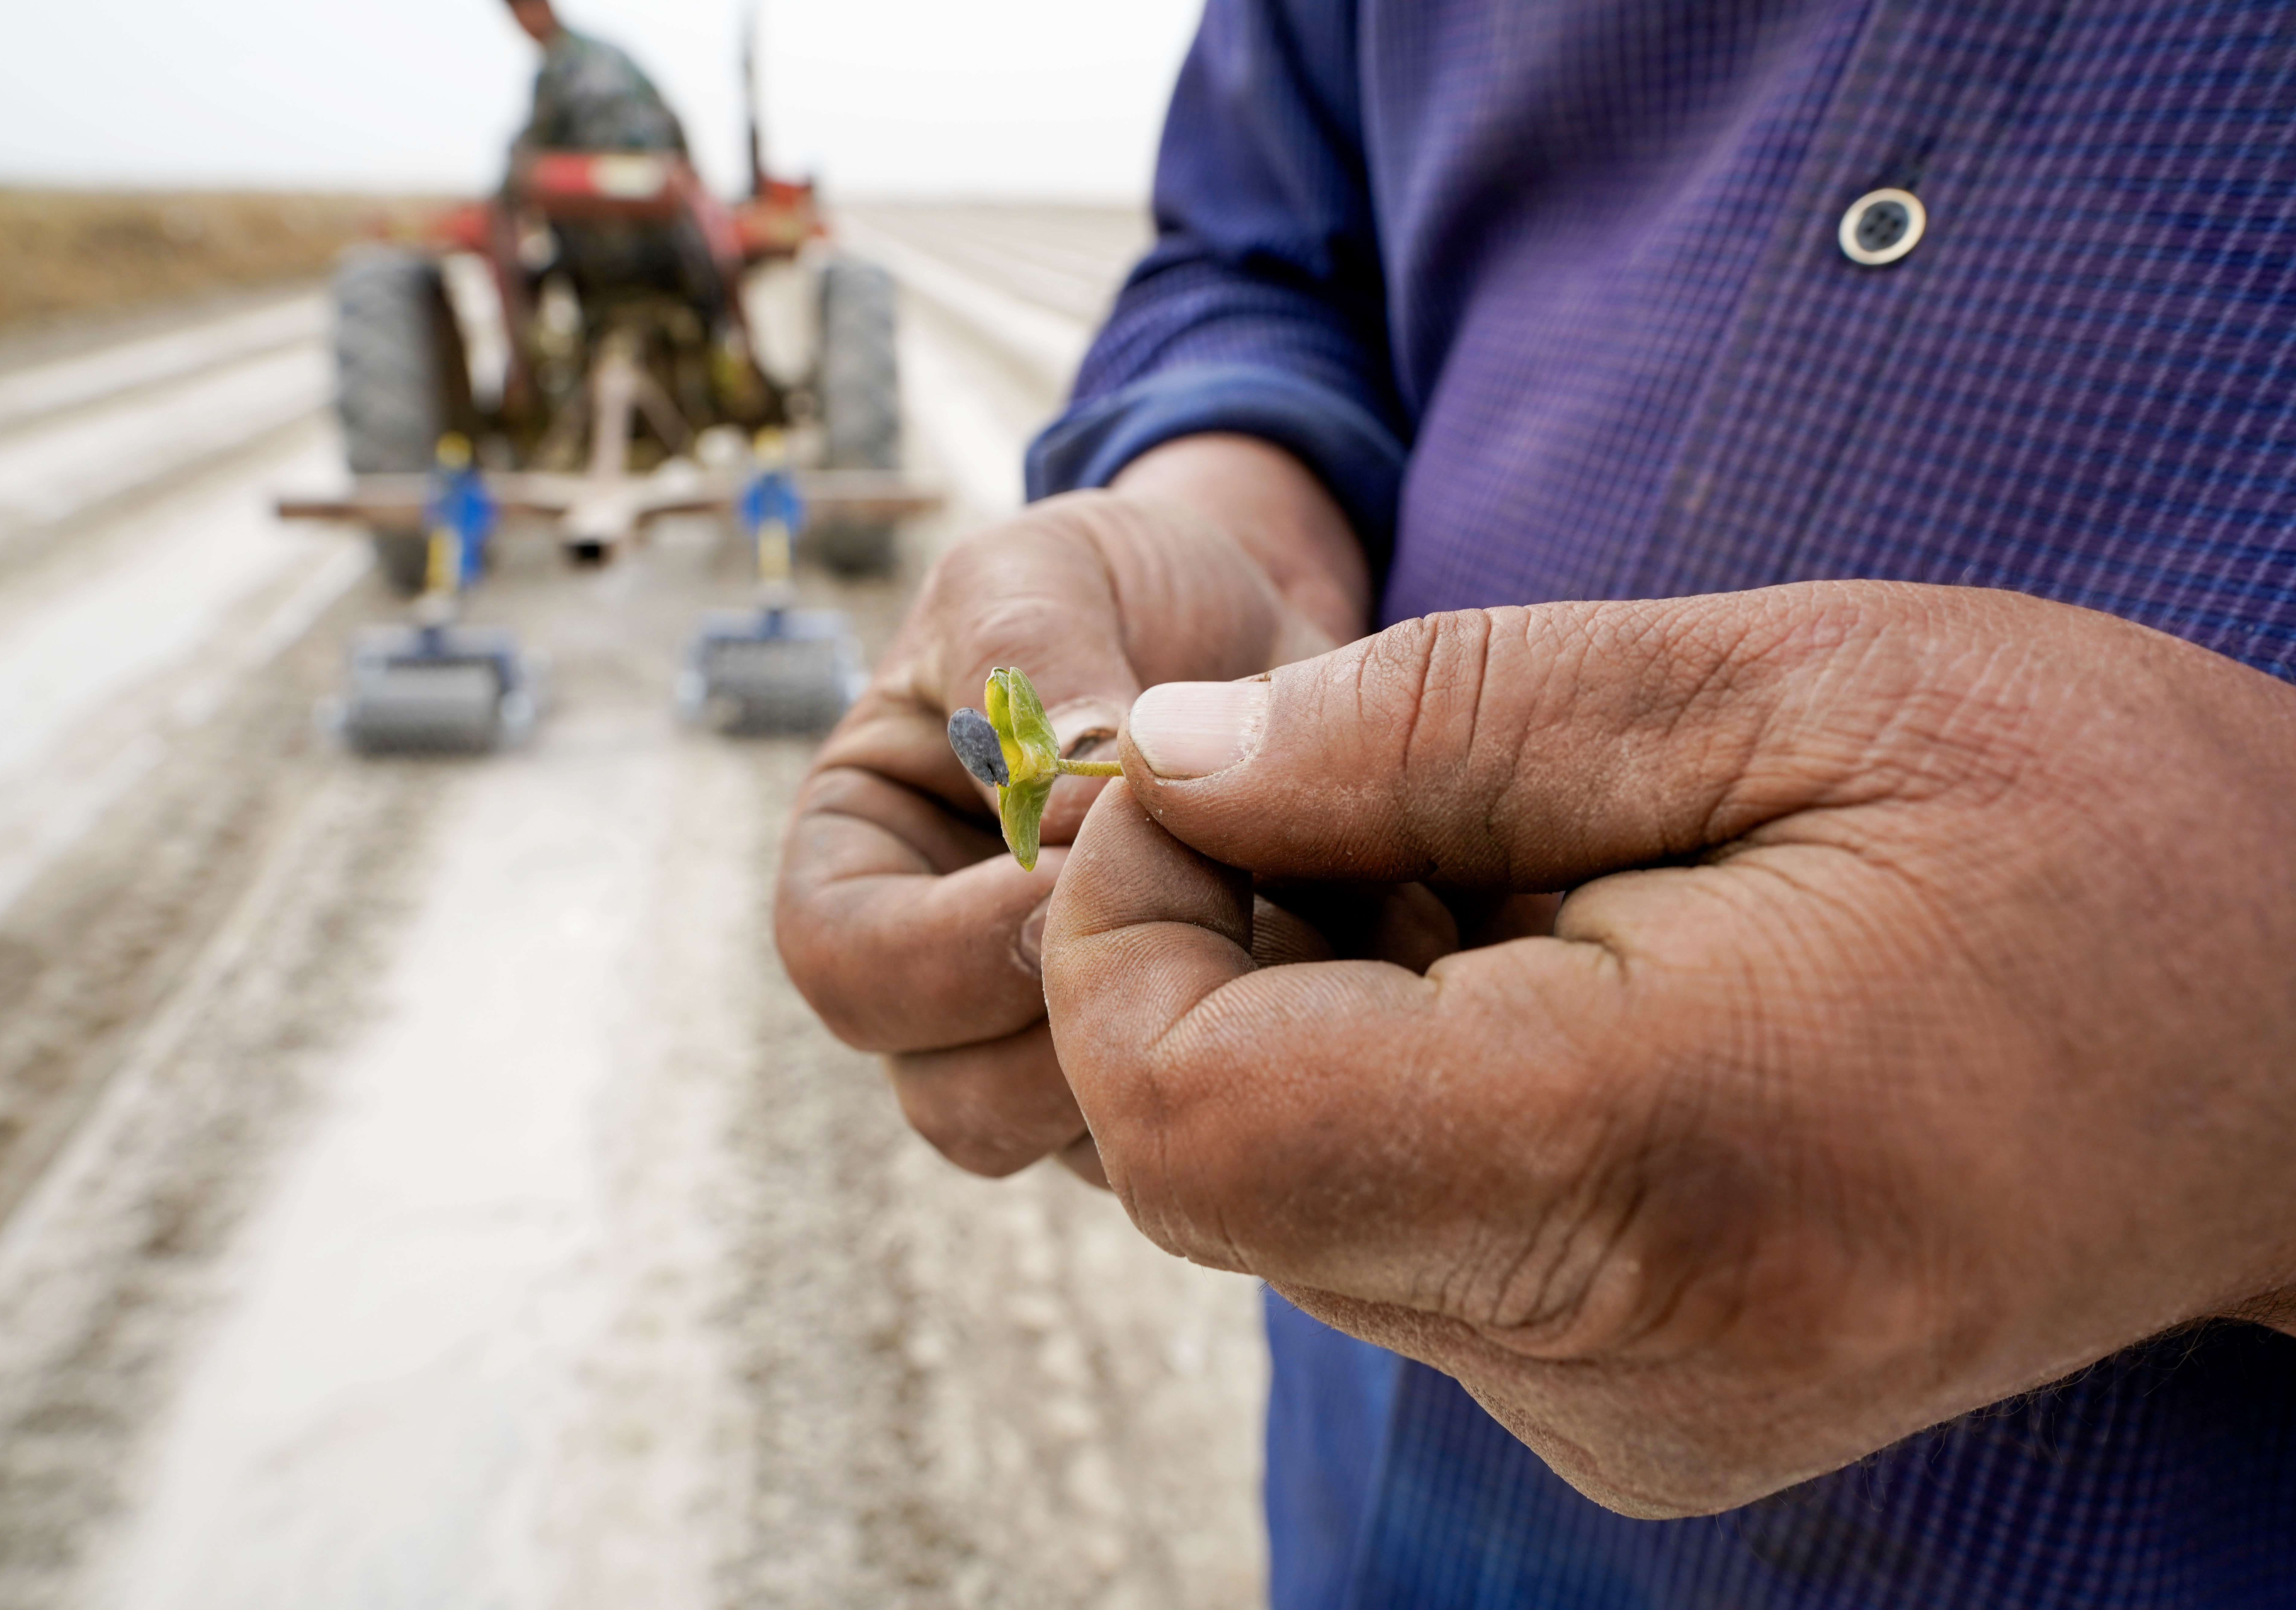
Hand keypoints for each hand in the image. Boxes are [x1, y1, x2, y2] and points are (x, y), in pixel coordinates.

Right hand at [774, 436, 1368, 1181]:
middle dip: (1069, 1033)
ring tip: (1281, 929)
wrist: (1261, 626)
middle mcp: (949, 988)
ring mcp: (1063, 1053)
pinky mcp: (1188, 1081)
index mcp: (864, 867)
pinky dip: (1284, 1064)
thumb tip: (1060, 781)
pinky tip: (1349, 956)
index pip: (843, 966)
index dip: (942, 950)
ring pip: (1086, 1148)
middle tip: (1190, 924)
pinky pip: (1216, 1138)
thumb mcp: (1041, 574)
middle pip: (951, 1098)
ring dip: (1185, 1056)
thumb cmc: (1114, 589)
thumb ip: (1024, 660)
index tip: (1064, 878)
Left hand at [1043, 582, 2295, 1514]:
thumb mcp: (1784, 680)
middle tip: (1391, 804)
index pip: (1201, 1123)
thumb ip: (1437, 720)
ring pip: (1288, 1203)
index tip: (1206, 785)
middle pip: (1218, 1169)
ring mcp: (1623, 1412)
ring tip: (1520, 889)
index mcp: (1671, 1162)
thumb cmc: (2095, 821)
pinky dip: (1405, 1088)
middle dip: (1217, 957)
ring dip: (1320, 1015)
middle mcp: (1625, 1355)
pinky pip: (1393, 1237)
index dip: (1126, 933)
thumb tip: (1170, 762)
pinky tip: (1559, 988)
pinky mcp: (1627, 1409)